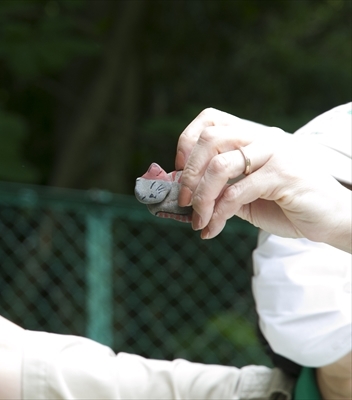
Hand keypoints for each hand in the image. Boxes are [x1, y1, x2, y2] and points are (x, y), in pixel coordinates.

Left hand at [175, 108, 350, 247]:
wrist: (335, 218)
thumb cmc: (287, 205)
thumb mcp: (245, 192)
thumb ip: (218, 187)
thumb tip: (180, 192)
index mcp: (253, 136)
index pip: (210, 120)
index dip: (186, 142)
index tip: (179, 171)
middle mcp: (263, 138)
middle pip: (209, 139)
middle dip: (188, 172)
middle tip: (183, 200)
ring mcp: (275, 154)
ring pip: (220, 167)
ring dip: (200, 197)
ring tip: (197, 220)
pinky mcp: (283, 177)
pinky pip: (237, 194)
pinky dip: (218, 215)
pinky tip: (212, 229)